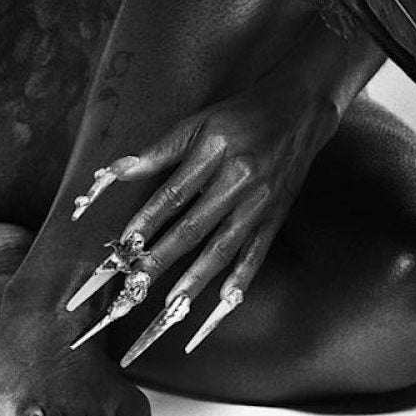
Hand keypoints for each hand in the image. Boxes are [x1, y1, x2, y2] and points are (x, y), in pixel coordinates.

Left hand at [67, 71, 340, 362]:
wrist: (299, 109)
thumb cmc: (243, 114)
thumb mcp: (199, 121)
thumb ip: (159, 151)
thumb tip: (116, 171)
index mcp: (216, 149)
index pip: (174, 193)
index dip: (147, 221)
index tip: (125, 245)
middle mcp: (239, 177)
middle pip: (194, 226)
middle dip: (162, 259)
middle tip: (135, 287)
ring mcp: (260, 200)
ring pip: (223, 246)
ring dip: (195, 279)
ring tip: (171, 307)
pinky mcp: (276, 214)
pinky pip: (257, 252)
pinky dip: (241, 278)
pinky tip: (224, 301)